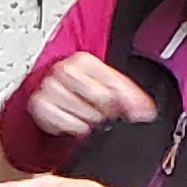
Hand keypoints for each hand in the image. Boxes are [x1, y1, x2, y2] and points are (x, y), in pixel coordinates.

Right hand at [23, 51, 155, 147]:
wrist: (51, 97)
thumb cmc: (80, 90)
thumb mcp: (107, 85)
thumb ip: (130, 96)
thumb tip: (146, 112)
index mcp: (83, 60)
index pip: (112, 83)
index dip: (126, 100)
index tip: (135, 113)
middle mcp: (63, 69)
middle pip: (98, 98)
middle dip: (105, 111)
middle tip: (105, 114)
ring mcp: (49, 87)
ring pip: (82, 112)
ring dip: (89, 120)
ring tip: (89, 117)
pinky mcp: (39, 104)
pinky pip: (64, 122)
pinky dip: (73, 126)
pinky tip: (76, 122)